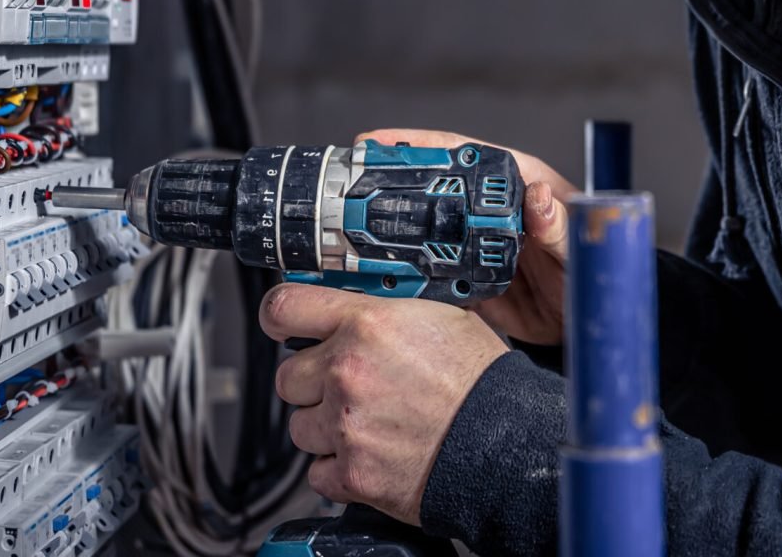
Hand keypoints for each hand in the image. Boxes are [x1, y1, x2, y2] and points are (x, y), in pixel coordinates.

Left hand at [260, 283, 507, 523]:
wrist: (504, 443)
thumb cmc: (479, 380)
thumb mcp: (438, 316)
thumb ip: (388, 312)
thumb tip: (366, 306)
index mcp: (366, 324)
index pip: (285, 308)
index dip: (277, 316)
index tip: (281, 323)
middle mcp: (346, 371)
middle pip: (287, 376)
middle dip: (312, 381)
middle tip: (346, 384)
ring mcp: (345, 426)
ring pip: (300, 426)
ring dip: (325, 426)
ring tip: (367, 421)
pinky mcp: (352, 474)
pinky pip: (318, 472)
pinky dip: (339, 467)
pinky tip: (372, 452)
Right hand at [357, 129, 576, 345]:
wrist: (597, 321)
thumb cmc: (599, 267)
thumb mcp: (582, 246)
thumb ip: (560, 224)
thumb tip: (538, 196)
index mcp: (515, 184)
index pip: (460, 154)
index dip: (418, 145)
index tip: (380, 143)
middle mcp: (489, 211)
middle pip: (432, 188)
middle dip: (389, 184)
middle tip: (349, 185)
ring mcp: (477, 245)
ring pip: (425, 231)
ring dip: (392, 232)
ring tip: (351, 232)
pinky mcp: (471, 282)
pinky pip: (433, 275)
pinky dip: (407, 277)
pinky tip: (381, 279)